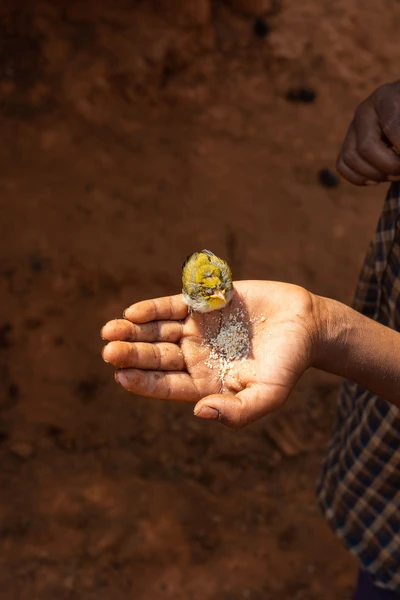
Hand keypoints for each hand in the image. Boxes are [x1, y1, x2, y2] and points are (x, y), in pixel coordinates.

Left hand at [101, 281, 317, 428]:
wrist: (306, 324)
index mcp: (204, 381)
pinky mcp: (202, 303)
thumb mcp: (268, 395)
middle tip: (109, 352)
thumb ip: (238, 411)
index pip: (166, 385)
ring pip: (157, 330)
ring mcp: (197, 329)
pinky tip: (135, 313)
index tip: (121, 377)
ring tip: (111, 330)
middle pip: (156, 357)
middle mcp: (195, 355)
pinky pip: (172, 306)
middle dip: (131, 354)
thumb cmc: (288, 364)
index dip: (143, 382)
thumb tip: (200, 412)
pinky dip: (154, 309)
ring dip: (134, 330)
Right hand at [336, 80, 399, 184]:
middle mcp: (364, 110)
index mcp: (387, 96)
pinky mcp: (347, 143)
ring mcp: (352, 128)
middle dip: (390, 166)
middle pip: (366, 147)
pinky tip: (379, 179)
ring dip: (375, 175)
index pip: (392, 126)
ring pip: (351, 158)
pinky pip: (342, 165)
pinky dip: (359, 178)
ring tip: (396, 175)